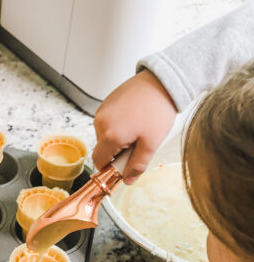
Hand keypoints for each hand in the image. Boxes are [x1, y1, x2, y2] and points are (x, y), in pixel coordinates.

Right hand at [92, 69, 176, 183]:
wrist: (161, 81)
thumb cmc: (158, 109)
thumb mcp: (151, 143)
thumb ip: (137, 165)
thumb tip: (128, 179)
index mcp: (110, 136)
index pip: (99, 162)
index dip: (110, 168)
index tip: (123, 167)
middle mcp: (101, 123)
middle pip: (103, 148)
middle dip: (118, 152)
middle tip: (138, 144)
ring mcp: (102, 111)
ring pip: (105, 135)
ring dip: (118, 138)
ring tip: (138, 128)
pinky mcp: (106, 103)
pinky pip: (108, 122)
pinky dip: (118, 125)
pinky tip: (134, 118)